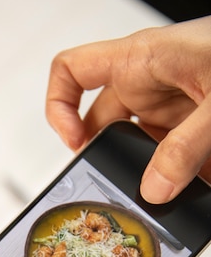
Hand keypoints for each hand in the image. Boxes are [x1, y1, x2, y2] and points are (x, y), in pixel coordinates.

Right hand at [46, 16, 210, 203]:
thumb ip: (186, 146)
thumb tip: (155, 189)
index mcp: (140, 60)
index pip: (73, 70)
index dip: (60, 106)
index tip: (74, 143)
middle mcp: (149, 82)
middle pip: (106, 125)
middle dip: (112, 160)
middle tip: (121, 191)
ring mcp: (172, 105)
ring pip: (143, 149)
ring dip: (153, 175)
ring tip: (170, 195)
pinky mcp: (195, 125)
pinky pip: (174, 157)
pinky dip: (182, 179)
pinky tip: (198, 191)